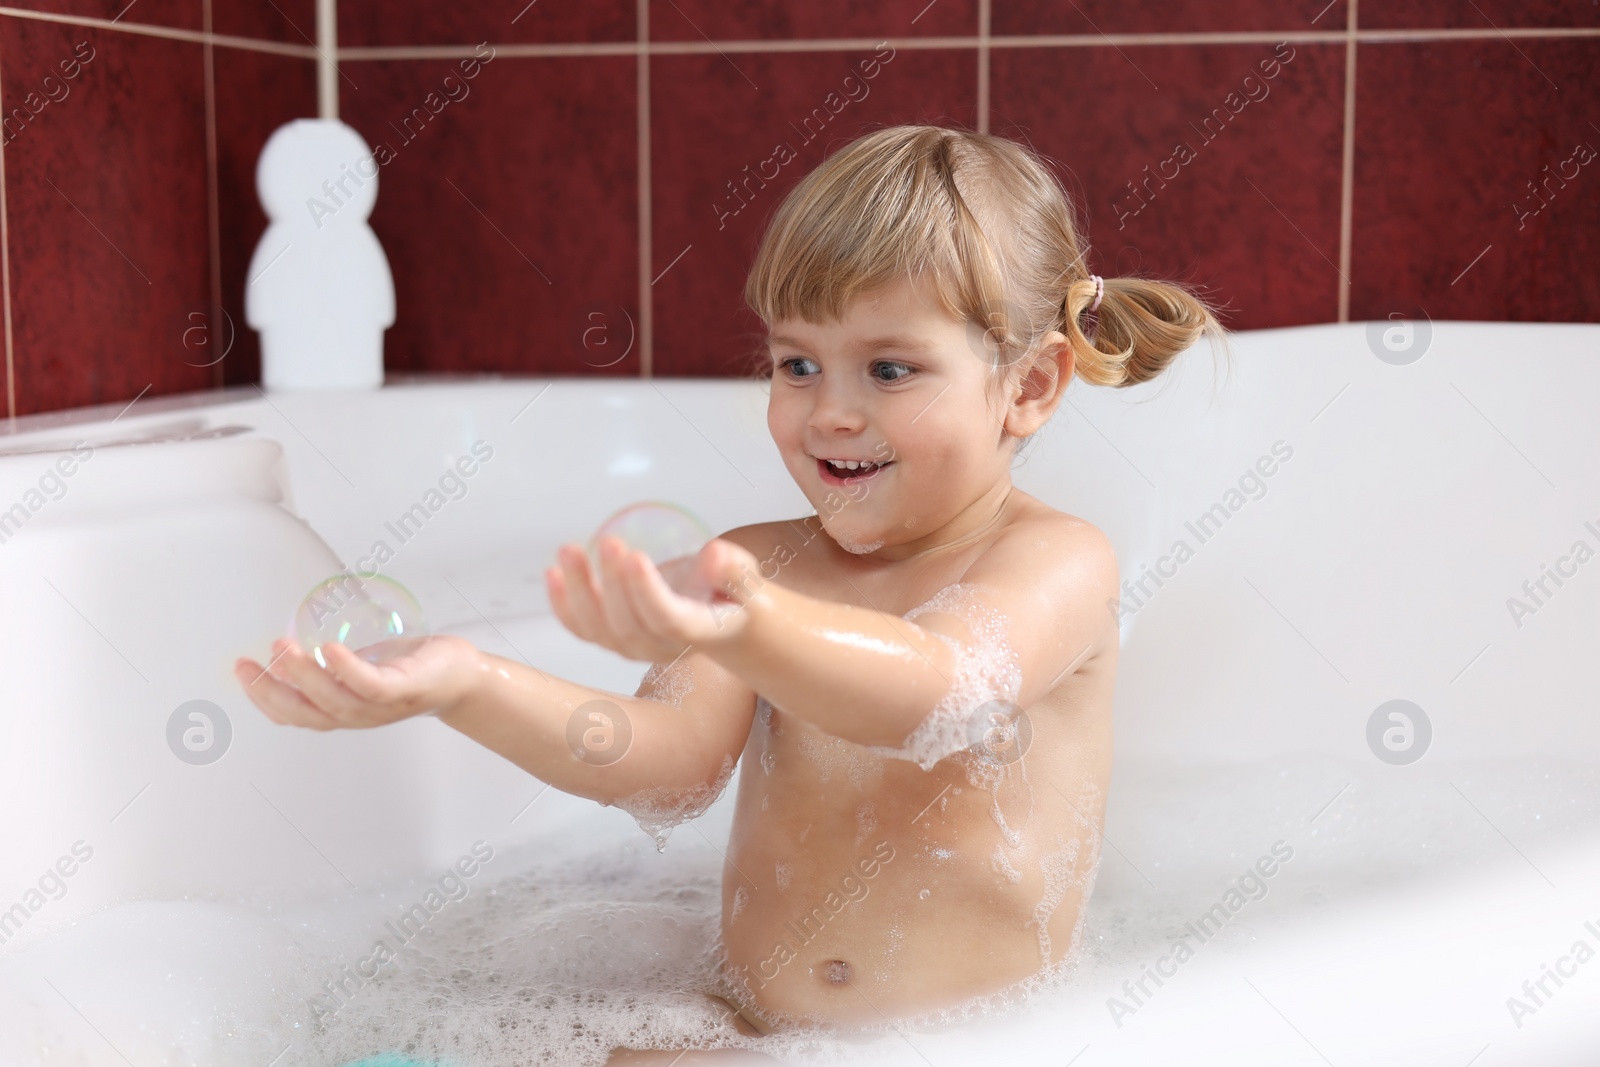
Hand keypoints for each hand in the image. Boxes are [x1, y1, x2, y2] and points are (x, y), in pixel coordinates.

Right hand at [232, 633, 482, 729]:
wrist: (459, 675)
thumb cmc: (407, 669)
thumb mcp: (358, 666)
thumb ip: (325, 667)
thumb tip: (284, 655)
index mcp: (342, 709)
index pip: (294, 713)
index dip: (263, 697)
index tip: (241, 670)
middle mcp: (358, 714)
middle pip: (307, 713)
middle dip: (272, 692)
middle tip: (248, 664)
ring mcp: (382, 705)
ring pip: (335, 700)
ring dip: (304, 676)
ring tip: (282, 650)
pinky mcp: (404, 689)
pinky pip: (371, 686)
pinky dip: (348, 671)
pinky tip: (330, 650)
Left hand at [547, 535, 761, 659]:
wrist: (722, 621)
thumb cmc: (733, 594)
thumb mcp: (745, 577)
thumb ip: (732, 569)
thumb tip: (714, 555)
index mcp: (695, 631)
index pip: (667, 618)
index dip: (647, 591)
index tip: (636, 556)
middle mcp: (661, 646)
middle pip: (628, 623)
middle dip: (613, 582)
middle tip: (610, 543)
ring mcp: (633, 645)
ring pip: (598, 628)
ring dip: (579, 589)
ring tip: (570, 549)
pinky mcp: (613, 637)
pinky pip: (582, 628)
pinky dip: (562, 604)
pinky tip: (552, 573)